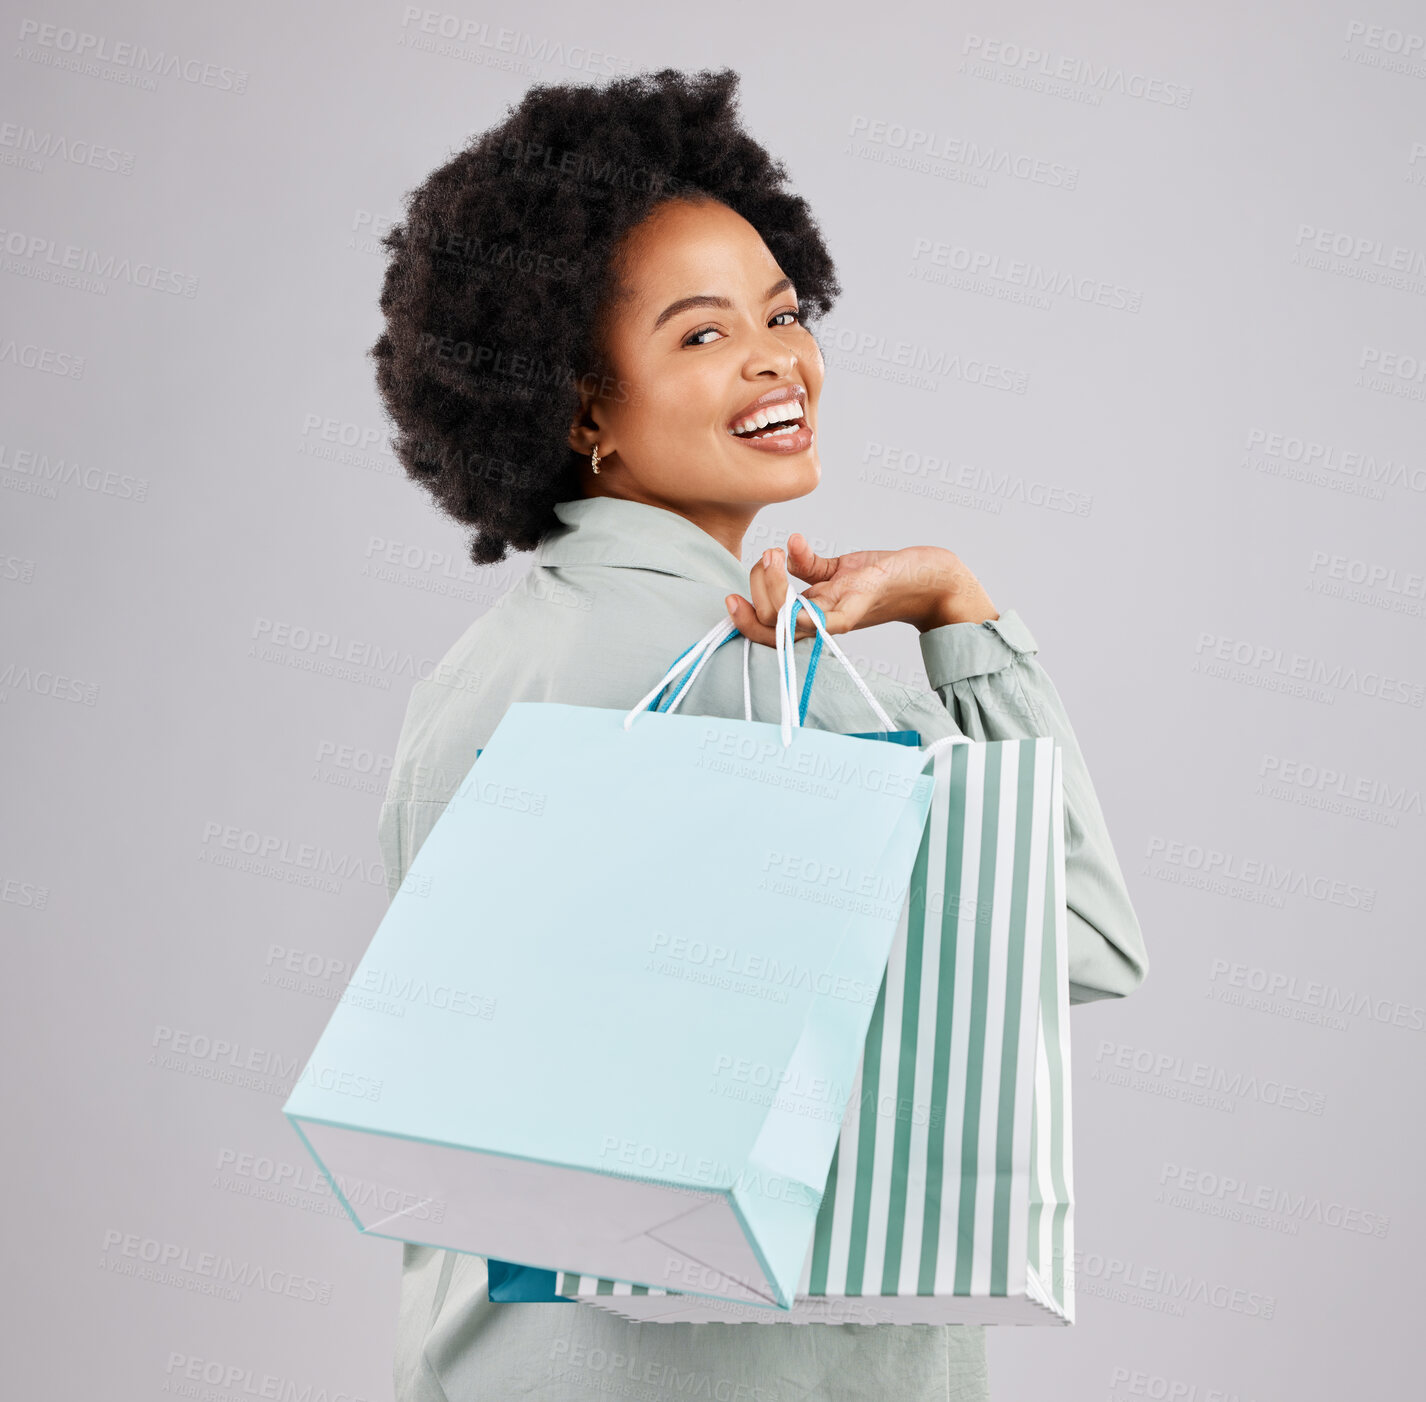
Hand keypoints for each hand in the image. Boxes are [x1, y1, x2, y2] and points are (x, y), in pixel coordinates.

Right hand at [725, 534, 997, 646]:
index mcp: (812, 615)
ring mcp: (836, 618)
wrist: (930, 577)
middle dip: (754, 591)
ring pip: (785, 622)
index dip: (743, 618)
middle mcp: (821, 622)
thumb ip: (811, 565)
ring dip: (769, 587)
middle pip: (769, 627)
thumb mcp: (841, 568)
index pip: (767, 628)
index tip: (730, 594)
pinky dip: (795, 595)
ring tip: (772, 555)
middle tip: (765, 558)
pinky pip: (817, 617)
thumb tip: (786, 549)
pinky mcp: (854, 608)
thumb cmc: (886, 576)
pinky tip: (788, 556)